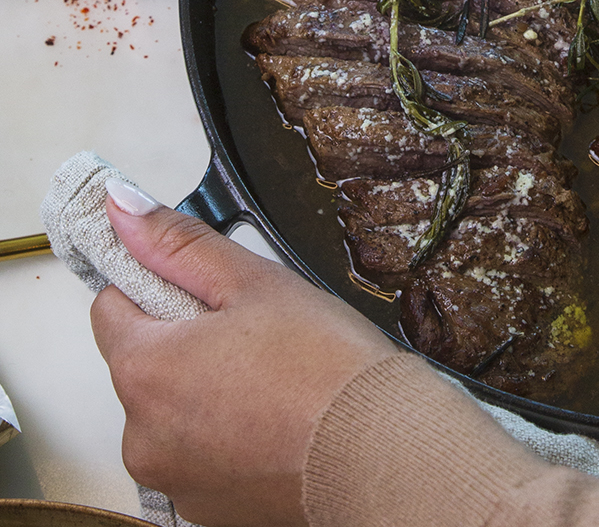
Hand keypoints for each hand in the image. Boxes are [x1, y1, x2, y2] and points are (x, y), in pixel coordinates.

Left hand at [91, 188, 395, 526]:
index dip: (159, 285)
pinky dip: (229, 436)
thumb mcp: (256, 281)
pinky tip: (278, 420)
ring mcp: (172, 477)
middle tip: (258, 332)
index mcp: (146, 368)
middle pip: (146, 362)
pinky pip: (201, 454)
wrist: (380, 451)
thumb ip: (181, 244)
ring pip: (174, 411)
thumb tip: (124, 209)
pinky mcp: (205, 507)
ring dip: (208, 392)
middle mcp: (142, 434)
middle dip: (189, 341)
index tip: (208, 289)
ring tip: (275, 380)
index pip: (112, 306)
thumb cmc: (326, 367)